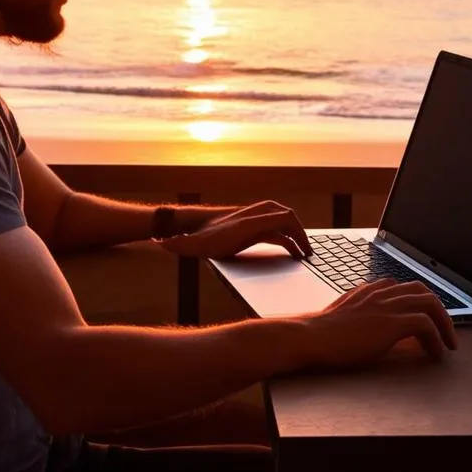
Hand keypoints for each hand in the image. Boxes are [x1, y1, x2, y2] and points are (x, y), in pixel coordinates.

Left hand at [161, 200, 311, 259]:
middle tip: (311, 253)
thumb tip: (161, 244)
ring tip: (307, 255)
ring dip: (297, 236)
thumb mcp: (189, 245)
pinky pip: (278, 232)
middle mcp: (253, 217)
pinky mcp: (255, 229)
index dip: (296, 231)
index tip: (304, 249)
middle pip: (287, 217)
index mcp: (246, 222)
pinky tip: (294, 254)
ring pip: (284, 223)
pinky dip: (288, 241)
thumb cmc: (195, 239)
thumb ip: (178, 245)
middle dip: (302, 233)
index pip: (279, 218)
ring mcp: (255, 221)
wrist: (193, 228)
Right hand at [298, 278, 457, 365]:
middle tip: (445, 330)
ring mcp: (388, 305)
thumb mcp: (346, 314)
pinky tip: (435, 353)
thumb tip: (374, 325)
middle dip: (439, 310)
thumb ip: (362, 311)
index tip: (428, 317)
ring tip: (448, 343)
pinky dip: (436, 339)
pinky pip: (425, 324)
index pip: (405, 286)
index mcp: (371, 289)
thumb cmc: (323, 331)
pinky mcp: (392, 322)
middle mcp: (382, 292)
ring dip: (445, 324)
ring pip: (430, 303)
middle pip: (423, 290)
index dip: (421, 301)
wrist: (313, 335)